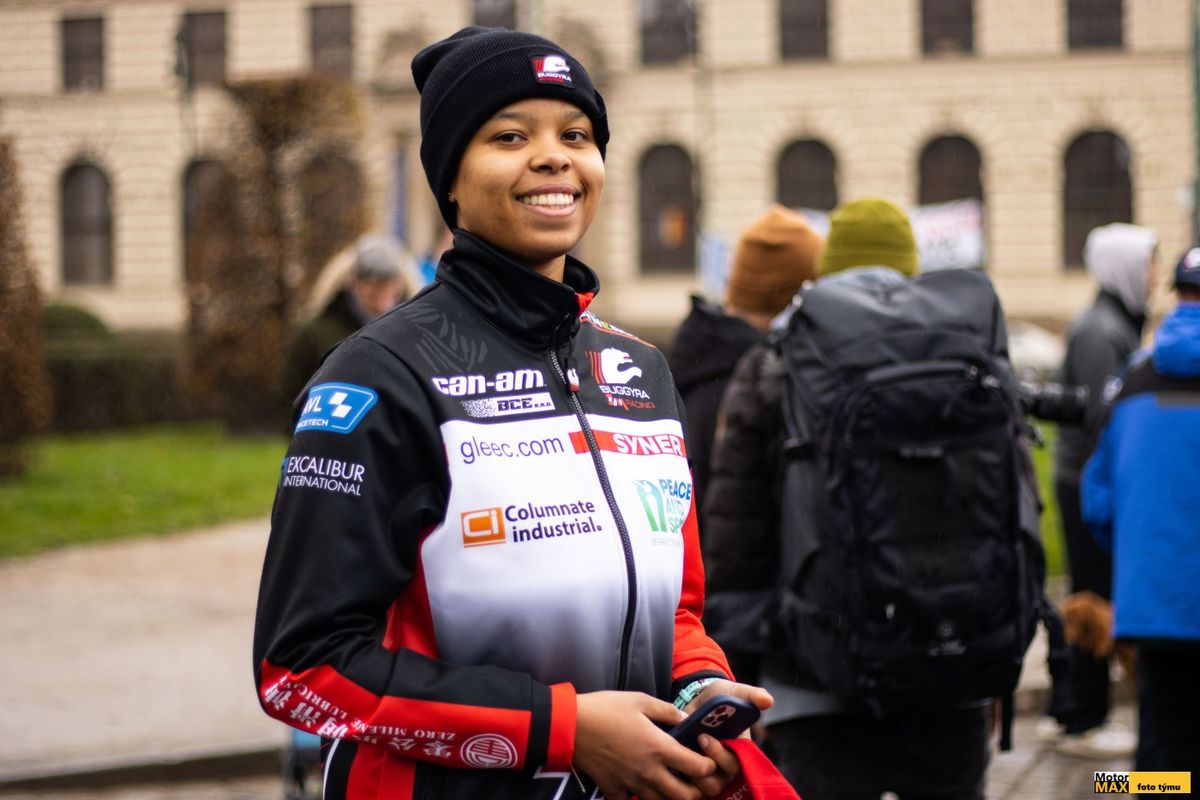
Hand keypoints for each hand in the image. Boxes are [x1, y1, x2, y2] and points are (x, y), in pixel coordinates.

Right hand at [574, 690, 717, 799]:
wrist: (571, 725)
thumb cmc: (606, 709)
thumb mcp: (640, 700)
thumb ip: (667, 711)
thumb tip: (686, 719)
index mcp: (659, 747)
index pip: (698, 768)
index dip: (709, 766)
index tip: (706, 758)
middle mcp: (649, 771)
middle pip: (686, 796)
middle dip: (697, 790)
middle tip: (694, 779)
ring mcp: (631, 784)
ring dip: (671, 796)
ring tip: (671, 784)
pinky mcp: (614, 790)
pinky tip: (640, 788)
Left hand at [681, 680, 773, 796]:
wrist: (697, 699)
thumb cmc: (720, 698)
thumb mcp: (734, 692)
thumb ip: (750, 695)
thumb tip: (767, 700)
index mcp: (739, 751)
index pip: (734, 765)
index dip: (720, 756)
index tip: (704, 738)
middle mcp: (726, 766)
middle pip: (719, 782)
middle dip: (704, 766)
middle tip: (688, 744)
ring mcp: (709, 773)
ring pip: (704, 789)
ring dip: (690, 775)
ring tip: (678, 754)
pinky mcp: (692, 774)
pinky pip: (688, 788)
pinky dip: (679, 779)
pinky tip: (669, 761)